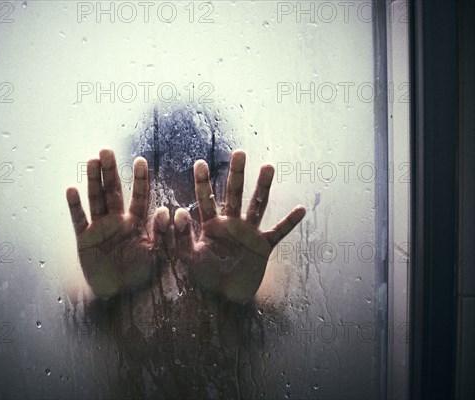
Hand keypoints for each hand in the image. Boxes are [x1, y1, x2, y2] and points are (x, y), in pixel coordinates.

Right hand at [66, 149, 169, 299]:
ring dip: (93, 181)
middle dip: (110, 171)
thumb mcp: (156, 255)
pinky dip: (74, 206)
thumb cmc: (140, 276)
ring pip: (95, 199)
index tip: (140, 160)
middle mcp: (117, 221)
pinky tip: (71, 190)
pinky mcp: (84, 240)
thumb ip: (162, 233)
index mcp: (136, 223)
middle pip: (113, 191)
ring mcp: (99, 229)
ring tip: (91, 161)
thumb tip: (168, 210)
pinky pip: (78, 220)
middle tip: (107, 150)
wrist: (118, 296)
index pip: (139, 196)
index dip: (139, 179)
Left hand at [173, 150, 305, 303]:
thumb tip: (177, 210)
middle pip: (234, 194)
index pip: (205, 198)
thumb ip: (182, 236)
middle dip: (237, 174)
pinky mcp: (263, 247)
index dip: (203, 182)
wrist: (222, 301)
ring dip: (263, 187)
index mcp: (211, 225)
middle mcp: (231, 225)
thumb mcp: (188, 258)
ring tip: (268, 166)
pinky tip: (301, 209)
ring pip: (257, 205)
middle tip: (239, 152)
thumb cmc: (202, 280)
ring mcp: (248, 234)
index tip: (199, 162)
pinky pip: (278, 232)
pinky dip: (290, 223)